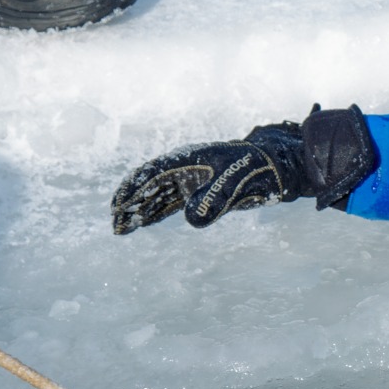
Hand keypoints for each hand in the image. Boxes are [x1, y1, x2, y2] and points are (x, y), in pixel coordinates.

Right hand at [111, 122, 306, 233]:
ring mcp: (190, 180)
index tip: (118, 205)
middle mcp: (184, 169)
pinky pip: (170, 203)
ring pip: (157, 196)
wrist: (274, 167)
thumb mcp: (235, 184)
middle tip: (114, 224)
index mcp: (188, 159)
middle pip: (149, 185)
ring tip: (121, 229)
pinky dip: (155, 212)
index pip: (152, 172)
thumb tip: (192, 220)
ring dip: (139, 211)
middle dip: (130, 203)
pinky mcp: (198, 192)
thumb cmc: (254, 169)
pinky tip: (144, 222)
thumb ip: (214, 199)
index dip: (133, 188)